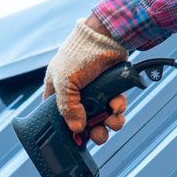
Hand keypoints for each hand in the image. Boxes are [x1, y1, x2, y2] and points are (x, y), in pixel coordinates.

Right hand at [43, 16, 128, 144]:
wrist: (106, 37)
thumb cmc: (79, 54)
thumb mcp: (66, 82)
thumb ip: (67, 107)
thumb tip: (77, 129)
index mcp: (58, 92)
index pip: (58, 117)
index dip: (66, 130)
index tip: (76, 139)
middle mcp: (76, 95)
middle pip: (83, 123)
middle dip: (93, 131)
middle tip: (99, 134)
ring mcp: (95, 93)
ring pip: (102, 118)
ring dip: (109, 122)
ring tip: (113, 119)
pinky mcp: (111, 90)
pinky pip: (115, 107)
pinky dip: (119, 109)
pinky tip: (118, 104)